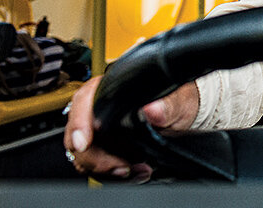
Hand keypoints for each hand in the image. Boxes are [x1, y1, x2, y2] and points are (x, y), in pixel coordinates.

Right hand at [63, 76, 199, 179]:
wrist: (184, 117)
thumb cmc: (179, 100)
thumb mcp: (178, 101)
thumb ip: (167, 105)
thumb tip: (154, 109)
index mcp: (112, 87)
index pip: (83, 101)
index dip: (79, 122)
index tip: (83, 143)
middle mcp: (100, 108)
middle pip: (78, 134)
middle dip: (95, 156)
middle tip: (120, 166)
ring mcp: (101, 130)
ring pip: (85, 155)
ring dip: (106, 168)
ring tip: (134, 169)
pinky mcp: (105, 149)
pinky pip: (97, 167)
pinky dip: (113, 174)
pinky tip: (135, 171)